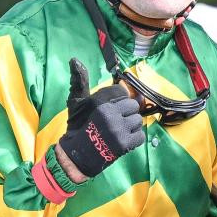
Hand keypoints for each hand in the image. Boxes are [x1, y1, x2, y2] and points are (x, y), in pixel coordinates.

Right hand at [55, 58, 145, 183]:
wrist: (76, 156)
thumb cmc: (78, 128)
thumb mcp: (77, 103)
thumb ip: (80, 81)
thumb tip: (75, 60)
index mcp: (101, 104)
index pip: (123, 93)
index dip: (121, 101)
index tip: (115, 108)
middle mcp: (111, 115)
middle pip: (133, 106)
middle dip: (128, 113)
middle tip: (118, 121)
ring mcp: (119, 130)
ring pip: (138, 121)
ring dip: (132, 126)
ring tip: (120, 131)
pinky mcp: (125, 144)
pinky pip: (140, 136)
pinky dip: (134, 139)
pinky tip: (124, 140)